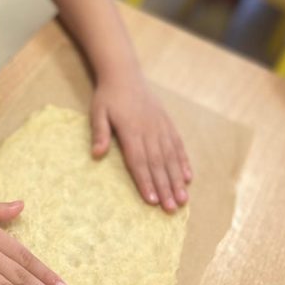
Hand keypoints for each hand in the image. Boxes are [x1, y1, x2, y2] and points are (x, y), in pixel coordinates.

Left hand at [90, 76, 191, 211]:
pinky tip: (187, 177)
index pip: (138, 161)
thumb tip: (96, 154)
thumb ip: (99, 133)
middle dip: (165, 188)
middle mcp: (149, 131)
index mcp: (131, 130)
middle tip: (171, 209)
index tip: (151, 201)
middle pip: (158, 164)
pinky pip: (178, 145)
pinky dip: (183, 162)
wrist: (125, 74)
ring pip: (171, 158)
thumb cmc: (108, 97)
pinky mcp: (168, 123)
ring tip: (183, 199)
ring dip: (177, 180)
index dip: (145, 181)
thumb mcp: (98, 112)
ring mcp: (161, 127)